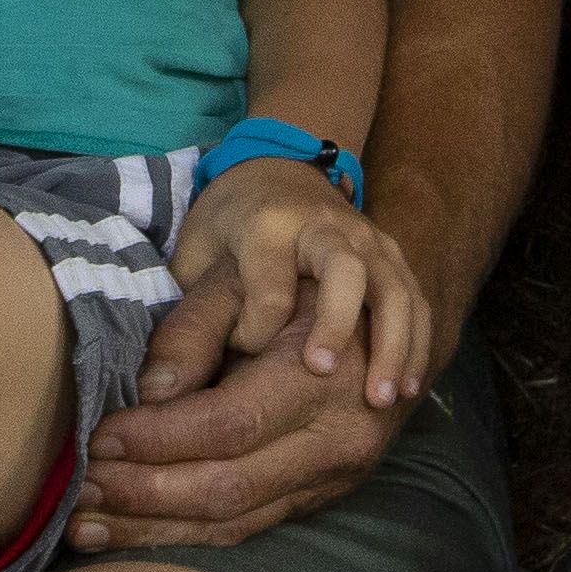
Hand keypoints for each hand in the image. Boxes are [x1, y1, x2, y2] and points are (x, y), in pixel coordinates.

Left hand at [74, 315, 403, 553]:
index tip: (97, 438)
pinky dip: (182, 534)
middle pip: (228, 486)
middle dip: (144, 493)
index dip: (158, 437)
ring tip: (84, 524)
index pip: (228, 423)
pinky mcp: (317, 499)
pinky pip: (246, 529)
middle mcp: (337, 440)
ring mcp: (332, 479)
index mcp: (322, 377)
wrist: (379, 321)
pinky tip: (129, 530)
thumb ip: (196, 329)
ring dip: (153, 528)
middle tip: (76, 489)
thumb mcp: (247, 282)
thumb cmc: (296, 286)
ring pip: (234, 521)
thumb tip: (147, 390)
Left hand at [180, 154, 436, 418]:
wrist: (279, 173)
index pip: (269, 287)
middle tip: (321, 372)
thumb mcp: (196, 265)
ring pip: (391, 289)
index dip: (252, 332)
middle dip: (335, 326)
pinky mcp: (391, 261)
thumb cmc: (230, 228)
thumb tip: (155, 396)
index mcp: (268, 225)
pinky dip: (415, 345)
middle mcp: (327, 229)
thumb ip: (186, 330)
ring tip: (380, 399)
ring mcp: (368, 243)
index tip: (238, 355)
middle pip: (344, 273)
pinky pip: (415, 302)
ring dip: (389, 344)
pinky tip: (407, 390)